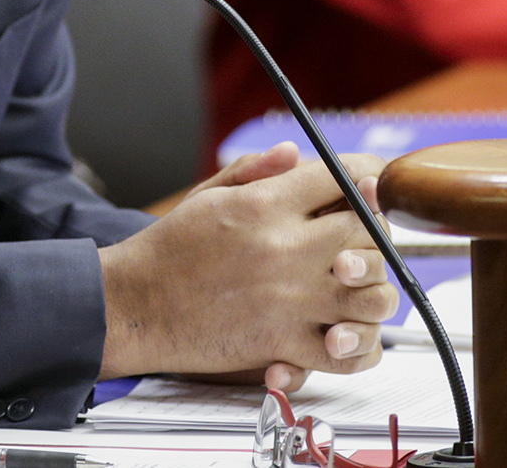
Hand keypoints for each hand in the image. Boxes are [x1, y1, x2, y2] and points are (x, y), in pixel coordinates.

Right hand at [97, 143, 396, 382]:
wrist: (131, 306)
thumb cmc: (167, 250)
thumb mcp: (207, 195)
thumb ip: (256, 170)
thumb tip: (295, 152)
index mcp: (265, 204)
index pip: (345, 178)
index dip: (366, 181)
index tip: (367, 190)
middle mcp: (284, 249)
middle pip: (370, 234)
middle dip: (376, 234)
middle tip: (362, 241)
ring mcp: (288, 300)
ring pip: (372, 296)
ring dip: (374, 292)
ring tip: (356, 289)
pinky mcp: (282, 343)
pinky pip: (347, 353)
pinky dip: (356, 347)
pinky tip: (343, 333)